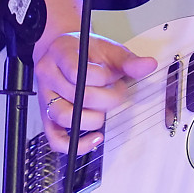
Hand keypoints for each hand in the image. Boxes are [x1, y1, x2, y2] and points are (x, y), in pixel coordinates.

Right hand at [36, 32, 156, 154]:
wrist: (63, 51)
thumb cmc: (85, 51)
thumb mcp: (107, 48)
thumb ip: (127, 60)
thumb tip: (148, 65)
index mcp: (61, 52)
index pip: (78, 72)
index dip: (103, 78)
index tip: (115, 77)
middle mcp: (48, 75)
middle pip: (77, 96)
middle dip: (105, 98)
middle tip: (117, 92)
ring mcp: (44, 98)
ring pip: (65, 117)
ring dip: (94, 118)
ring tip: (105, 108)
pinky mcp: (46, 117)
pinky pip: (55, 139)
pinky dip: (77, 144)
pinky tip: (95, 138)